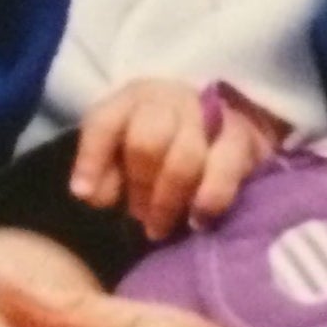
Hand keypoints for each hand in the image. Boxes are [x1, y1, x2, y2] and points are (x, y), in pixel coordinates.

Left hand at [68, 79, 280, 240]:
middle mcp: (170, 99)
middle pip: (146, 143)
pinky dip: (210, 198)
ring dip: (168, 200)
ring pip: (185, 158)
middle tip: (139, 216)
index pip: (104, 123)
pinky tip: (198, 220)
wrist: (221, 126)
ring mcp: (209, 114)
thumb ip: (103, 171)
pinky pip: (225, 167)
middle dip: (139, 186)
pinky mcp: (242, 135)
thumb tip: (91, 194)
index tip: (84, 194)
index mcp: (133, 100)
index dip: (91, 159)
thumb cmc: (161, 144)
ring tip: (160, 227)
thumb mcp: (123, 149)